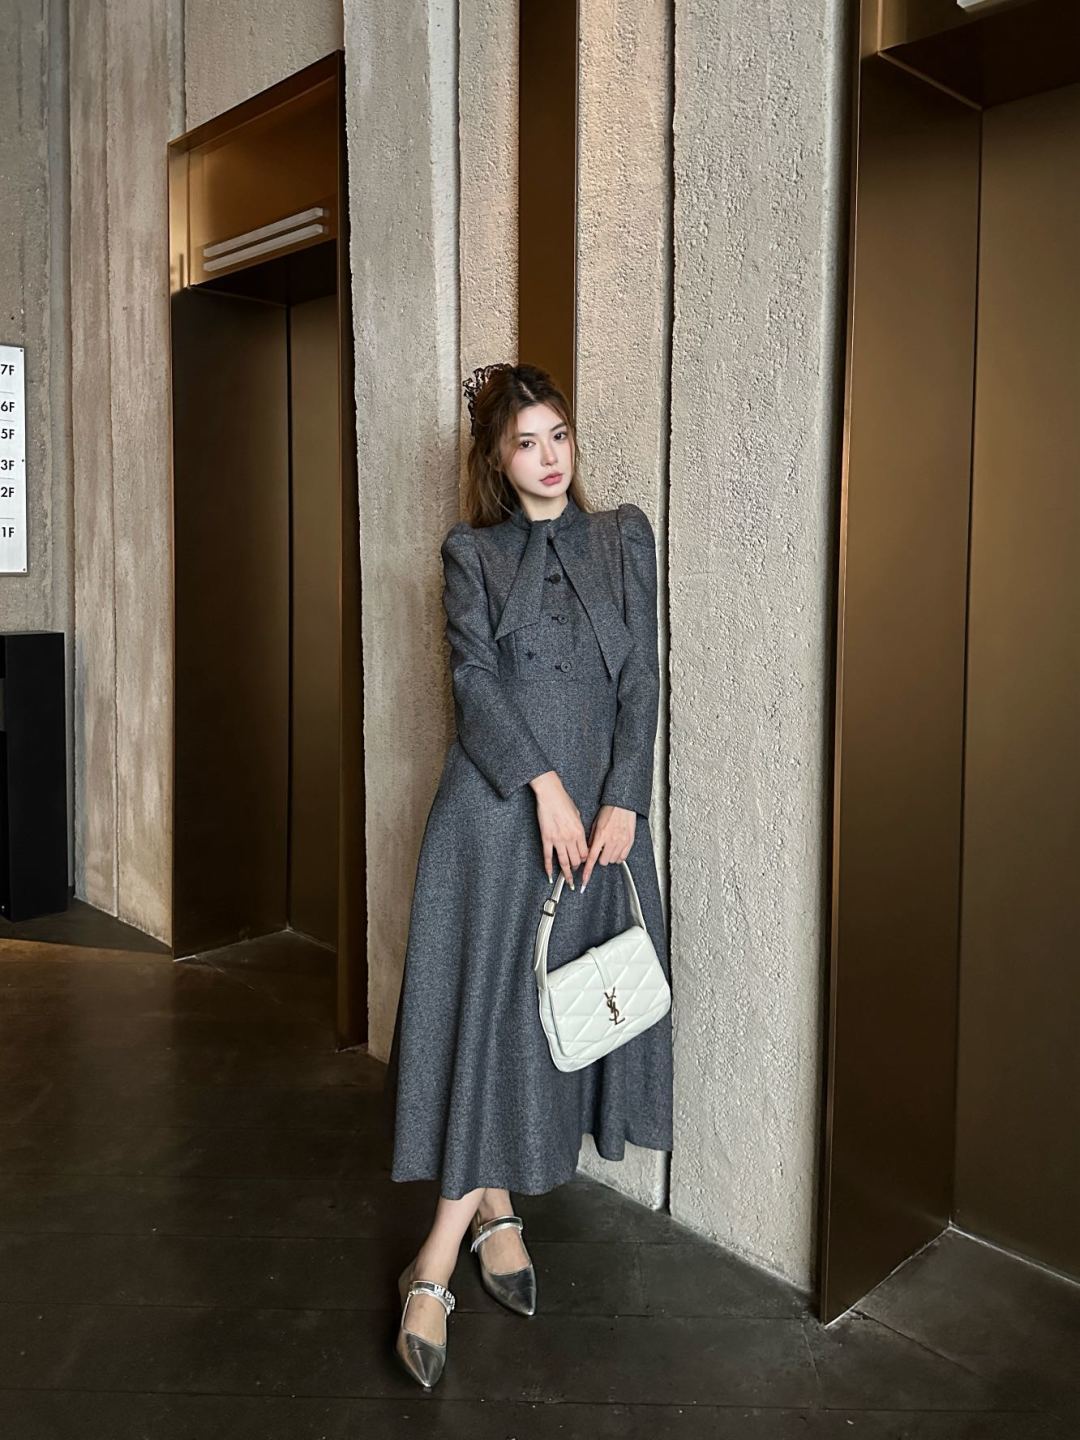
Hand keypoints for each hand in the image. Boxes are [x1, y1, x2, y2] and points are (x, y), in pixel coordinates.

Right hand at [529, 772, 587, 888]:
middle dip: (575, 868)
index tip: (582, 863)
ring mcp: (558, 840)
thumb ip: (579, 828)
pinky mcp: (546, 838)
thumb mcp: (577, 814)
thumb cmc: (563, 801)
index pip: (585, 853)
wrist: (550, 795)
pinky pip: (548, 857)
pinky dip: (549, 868)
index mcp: (579, 832)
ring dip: (566, 874)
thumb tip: (579, 836)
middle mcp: (570, 838)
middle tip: (574, 873)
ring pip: (563, 862)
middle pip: (575, 860)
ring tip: (568, 883)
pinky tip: (550, 876)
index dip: (584, 860)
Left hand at [581, 804, 635, 889]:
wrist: (623, 805)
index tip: (584, 880)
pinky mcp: (629, 842)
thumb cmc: (609, 812)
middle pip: (603, 861)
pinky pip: (622, 857)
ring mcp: (621, 842)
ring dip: (609, 857)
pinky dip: (618, 856)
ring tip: (609, 846)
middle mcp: (611, 840)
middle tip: (601, 850)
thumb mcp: (596, 824)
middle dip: (600, 858)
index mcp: (601, 835)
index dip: (587, 871)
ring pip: (613, 860)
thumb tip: (588, 851)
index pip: (592, 858)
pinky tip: (616, 848)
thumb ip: (592, 839)